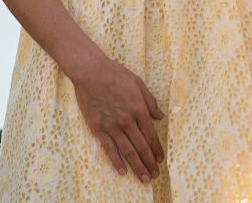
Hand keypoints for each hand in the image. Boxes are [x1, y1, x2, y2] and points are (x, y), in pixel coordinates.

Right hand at [72, 52, 163, 183]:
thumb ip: (150, 101)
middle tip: (155, 175)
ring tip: (144, 179)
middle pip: (141, 146)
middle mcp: (127, 120)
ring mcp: (112, 126)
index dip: (156, 149)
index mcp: (139, 108)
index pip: (150, 135)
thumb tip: (159, 117)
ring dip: (137, 166)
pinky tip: (122, 172)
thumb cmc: (116, 74)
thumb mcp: (138, 83)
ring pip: (127, 151)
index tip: (160, 159)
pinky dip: (116, 162)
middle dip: (149, 162)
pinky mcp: (98, 129)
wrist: (91, 72)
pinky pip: (109, 149)